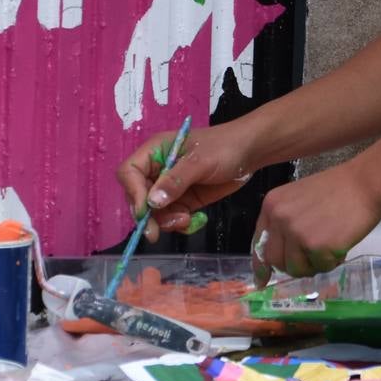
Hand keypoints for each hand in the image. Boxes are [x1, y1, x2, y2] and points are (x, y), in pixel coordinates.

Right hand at [114, 121, 257, 242]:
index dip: (133, 192)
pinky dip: (178, 223)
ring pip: (155, 212)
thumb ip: (176, 180)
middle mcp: (158, 169)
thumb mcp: (200, 161)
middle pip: (138, 196)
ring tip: (185, 220)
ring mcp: (170, 187)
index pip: (129, 172)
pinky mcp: (184, 200)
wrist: (251, 152)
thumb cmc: (225, 147)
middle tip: (157, 233)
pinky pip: (171, 217)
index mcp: (156, 151)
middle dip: (149, 215)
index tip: (145, 211)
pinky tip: (192, 221)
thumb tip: (152, 202)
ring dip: (166, 221)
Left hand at [251, 163, 380, 284]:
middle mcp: (279, 219)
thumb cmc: (337, 189)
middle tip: (311, 258)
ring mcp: (297, 233)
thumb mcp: (299, 199)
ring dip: (314, 264)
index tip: (262, 281)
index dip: (261, 265)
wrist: (364, 183)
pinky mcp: (317, 246)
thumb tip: (278, 256)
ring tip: (329, 247)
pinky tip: (340, 244)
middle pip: (276, 260)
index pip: (259, 243)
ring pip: (297, 268)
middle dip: (293, 265)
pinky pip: (320, 267)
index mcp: (272, 205)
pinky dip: (332, 262)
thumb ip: (285, 222)